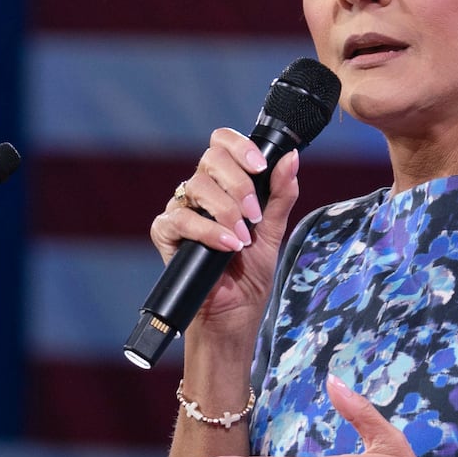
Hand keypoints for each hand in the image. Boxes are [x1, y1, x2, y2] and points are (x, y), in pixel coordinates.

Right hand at [149, 129, 301, 327]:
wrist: (234, 313)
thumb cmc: (250, 273)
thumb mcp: (273, 231)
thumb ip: (281, 195)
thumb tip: (291, 158)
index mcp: (224, 183)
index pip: (222, 143)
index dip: (240, 147)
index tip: (260, 167)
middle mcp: (200, 191)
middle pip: (210, 158)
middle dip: (239, 184)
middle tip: (255, 214)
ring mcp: (181, 209)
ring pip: (197, 186)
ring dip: (227, 212)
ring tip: (242, 239)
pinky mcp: (166, 233)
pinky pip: (180, 218)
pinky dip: (208, 231)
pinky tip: (228, 246)